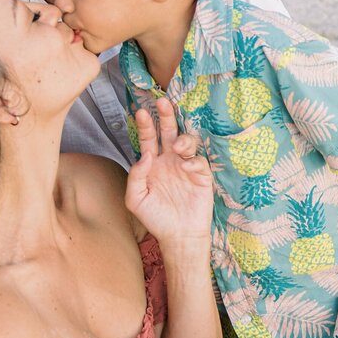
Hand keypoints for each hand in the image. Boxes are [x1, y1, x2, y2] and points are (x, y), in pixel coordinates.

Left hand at [124, 99, 213, 244]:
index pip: (148, 139)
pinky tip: (186, 168)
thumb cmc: (155, 218)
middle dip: (166, 116)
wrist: (178, 236)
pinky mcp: (201, 176)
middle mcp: (169, 161)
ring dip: (182, 139)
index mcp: (152, 164)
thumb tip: (145, 155)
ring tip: (176, 146)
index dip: (145, 125)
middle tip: (162, 101)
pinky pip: (199, 162)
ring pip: (186, 142)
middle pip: (168, 132)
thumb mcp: (136, 199)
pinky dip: (193, 161)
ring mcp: (186, 167)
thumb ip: (136, 176)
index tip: (140, 112)